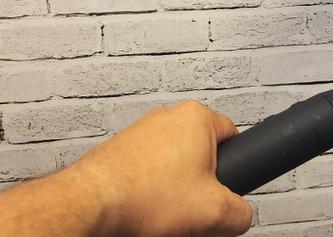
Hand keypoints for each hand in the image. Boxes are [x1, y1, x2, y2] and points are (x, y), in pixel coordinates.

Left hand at [64, 100, 253, 236]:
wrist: (91, 204)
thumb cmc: (144, 197)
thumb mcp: (214, 212)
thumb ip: (241, 213)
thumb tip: (239, 215)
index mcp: (196, 118)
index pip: (234, 136)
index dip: (235, 168)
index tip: (224, 189)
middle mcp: (167, 117)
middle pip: (203, 153)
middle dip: (202, 182)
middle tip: (195, 206)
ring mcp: (141, 131)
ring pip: (175, 164)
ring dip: (175, 188)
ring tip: (166, 211)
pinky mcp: (121, 149)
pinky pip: (149, 170)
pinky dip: (151, 190)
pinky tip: (145, 209)